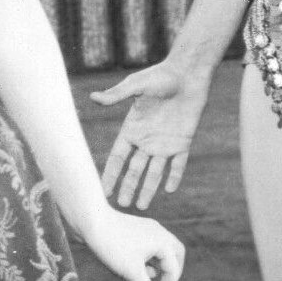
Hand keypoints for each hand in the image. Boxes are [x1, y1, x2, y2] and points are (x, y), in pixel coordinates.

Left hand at [79, 206, 185, 280]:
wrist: (90, 220)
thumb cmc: (112, 245)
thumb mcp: (132, 272)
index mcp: (163, 241)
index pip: (173, 271)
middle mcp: (159, 232)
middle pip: (175, 255)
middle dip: (172, 274)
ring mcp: (147, 229)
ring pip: (161, 251)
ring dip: (158, 268)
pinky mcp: (134, 229)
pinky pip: (149, 246)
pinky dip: (147, 260)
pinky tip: (135, 270)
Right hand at [93, 61, 209, 209]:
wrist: (187, 73)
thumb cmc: (160, 76)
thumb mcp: (136, 86)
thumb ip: (117, 96)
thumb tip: (93, 98)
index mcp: (132, 128)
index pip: (118, 157)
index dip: (111, 174)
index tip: (103, 191)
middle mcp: (147, 139)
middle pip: (135, 169)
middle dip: (128, 187)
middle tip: (122, 206)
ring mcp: (165, 143)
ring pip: (155, 171)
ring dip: (149, 188)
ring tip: (142, 207)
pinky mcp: (183, 141)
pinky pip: (178, 164)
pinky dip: (175, 176)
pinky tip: (170, 190)